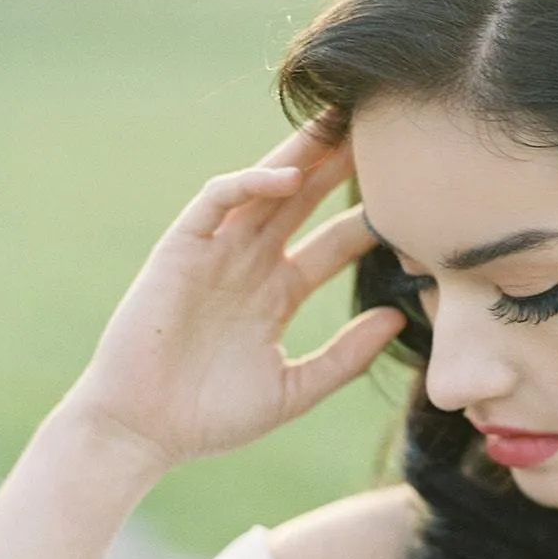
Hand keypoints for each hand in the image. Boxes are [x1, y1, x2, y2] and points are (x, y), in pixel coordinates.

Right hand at [65, 116, 405, 471]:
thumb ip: (345, 358)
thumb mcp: (294, 390)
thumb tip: (398, 320)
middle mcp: (249, 264)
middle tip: (380, 132)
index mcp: (277, 294)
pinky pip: (215, 202)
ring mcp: (214, 253)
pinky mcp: (179, 250)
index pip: (333, 244)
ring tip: (338, 125)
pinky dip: (248, 183)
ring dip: (298, 156)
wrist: (142, 433)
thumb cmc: (211, 419)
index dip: (368, 221)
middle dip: (336, 167)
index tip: (415, 203)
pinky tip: (286, 176)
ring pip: (263, 188)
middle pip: (302, 201)